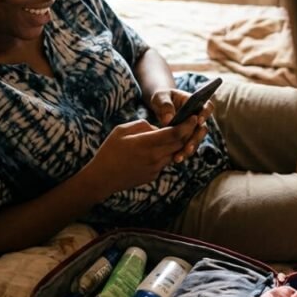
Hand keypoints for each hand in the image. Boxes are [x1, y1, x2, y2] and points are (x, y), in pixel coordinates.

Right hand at [82, 117, 200, 199]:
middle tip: (190, 123)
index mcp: (146, 143)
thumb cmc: (109, 151)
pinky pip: (165, 161)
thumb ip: (142, 125)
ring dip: (177, 144)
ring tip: (174, 134)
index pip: (174, 133)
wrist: (102, 179)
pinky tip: (156, 149)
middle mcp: (154, 157)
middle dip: (187, 133)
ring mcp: (155, 168)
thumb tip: (156, 128)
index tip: (194, 117)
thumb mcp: (121, 130)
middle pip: (179, 143)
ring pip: (174, 153)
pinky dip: (166, 153)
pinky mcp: (153, 175)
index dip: (187, 124)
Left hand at [148, 89, 213, 162]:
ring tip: (179, 157)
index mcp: (196, 103)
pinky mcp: (187, 137)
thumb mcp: (160, 97)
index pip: (207, 107)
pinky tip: (175, 159)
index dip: (205, 114)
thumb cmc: (162, 98)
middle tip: (188, 147)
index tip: (198, 121)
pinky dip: (182, 153)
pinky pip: (188, 146)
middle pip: (203, 128)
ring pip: (196, 140)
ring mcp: (193, 128)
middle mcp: (198, 117)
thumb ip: (165, 106)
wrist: (159, 105)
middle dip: (196, 139)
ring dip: (189, 149)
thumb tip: (169, 120)